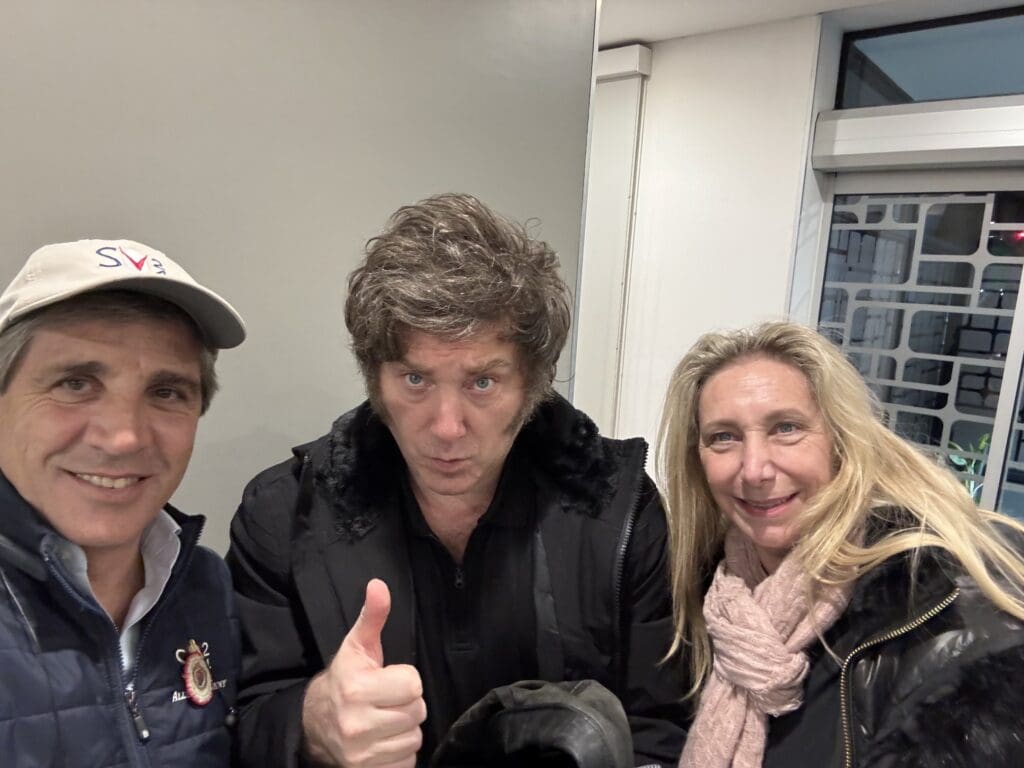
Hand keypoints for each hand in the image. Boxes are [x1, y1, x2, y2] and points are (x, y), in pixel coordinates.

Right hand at [301, 579, 425, 766]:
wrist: (314, 723)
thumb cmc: (344, 679)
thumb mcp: (357, 646)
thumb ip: (372, 616)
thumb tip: (378, 585)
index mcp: (356, 689)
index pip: (413, 684)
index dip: (405, 679)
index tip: (388, 679)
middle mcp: (357, 725)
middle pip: (417, 711)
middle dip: (407, 703)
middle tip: (387, 699)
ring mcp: (362, 754)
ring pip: (415, 737)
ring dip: (405, 728)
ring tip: (385, 718)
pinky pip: (408, 761)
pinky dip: (401, 751)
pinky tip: (384, 740)